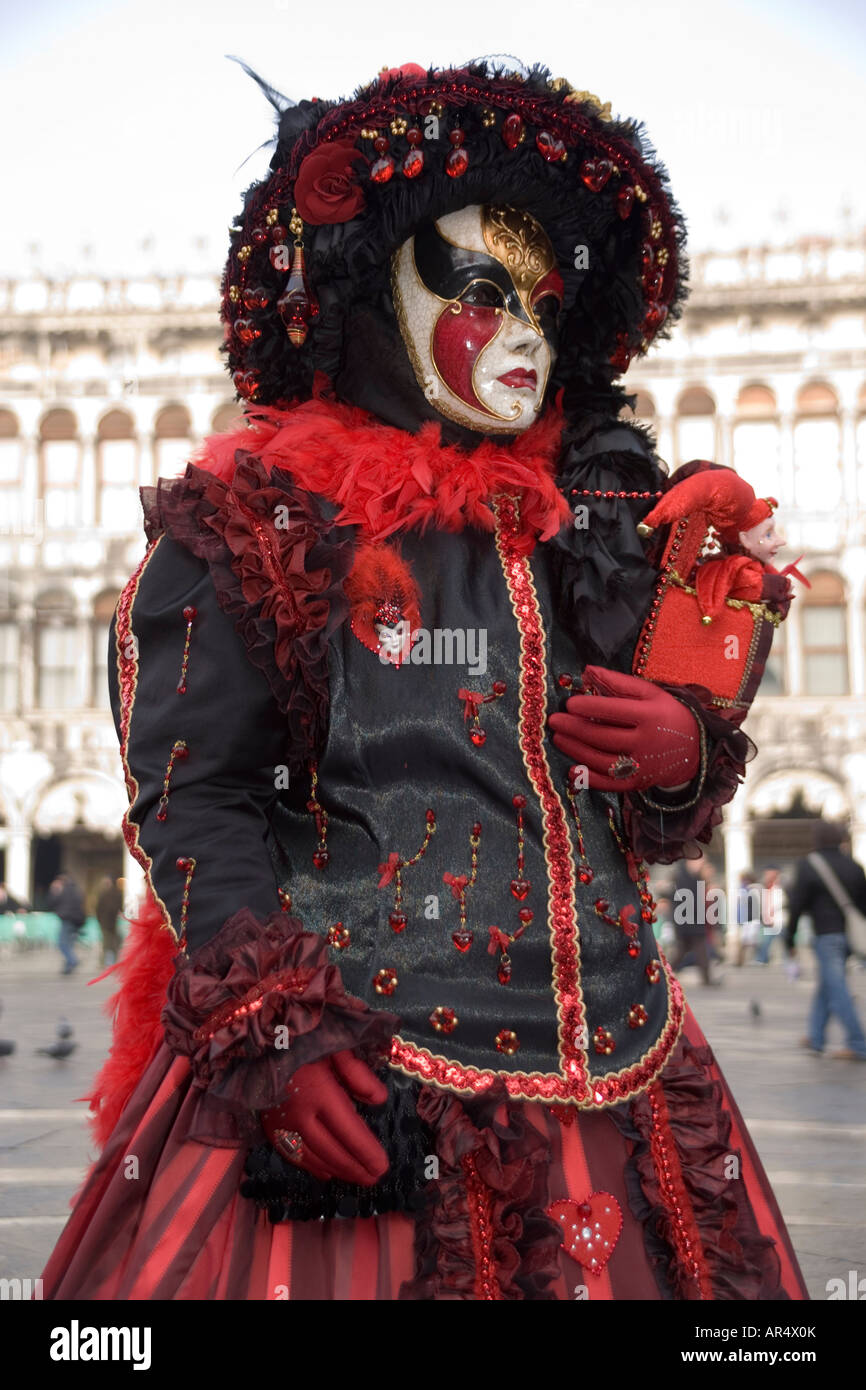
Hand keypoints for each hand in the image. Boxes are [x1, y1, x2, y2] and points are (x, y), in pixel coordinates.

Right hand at [261, 1050, 388, 1184]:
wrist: (256, 1040)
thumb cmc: (301, 1038)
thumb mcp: (335, 1045)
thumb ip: (357, 1073)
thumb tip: (378, 1100)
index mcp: (319, 1092)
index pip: (348, 1131)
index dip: (366, 1152)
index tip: (382, 1167)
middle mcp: (299, 1114)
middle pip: (331, 1151)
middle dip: (354, 1168)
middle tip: (374, 1179)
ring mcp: (281, 1124)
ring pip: (312, 1158)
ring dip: (336, 1171)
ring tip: (356, 1179)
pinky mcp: (268, 1126)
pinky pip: (291, 1155)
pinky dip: (311, 1167)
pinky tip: (325, 1173)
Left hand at [548, 664, 699, 792]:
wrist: (695, 750)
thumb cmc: (667, 715)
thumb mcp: (651, 693)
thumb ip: (619, 682)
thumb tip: (587, 670)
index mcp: (651, 715)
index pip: (614, 710)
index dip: (589, 707)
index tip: (569, 703)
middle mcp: (646, 742)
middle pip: (604, 736)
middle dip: (575, 728)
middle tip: (554, 721)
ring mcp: (642, 766)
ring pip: (602, 760)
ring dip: (576, 750)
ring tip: (558, 738)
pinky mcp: (638, 783)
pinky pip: (610, 783)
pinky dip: (589, 778)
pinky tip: (572, 769)